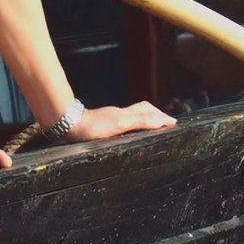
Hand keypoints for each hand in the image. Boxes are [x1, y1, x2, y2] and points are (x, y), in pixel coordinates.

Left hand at [62, 101, 176, 143]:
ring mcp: (112, 119)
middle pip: (143, 110)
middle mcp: (121, 115)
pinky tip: (131, 132)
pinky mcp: (104, 125)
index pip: (149, 112)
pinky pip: (125, 122)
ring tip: (155, 127)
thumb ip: (141, 121)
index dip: (162, 117)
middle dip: (157, 115)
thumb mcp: (120, 124)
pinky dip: (135, 124)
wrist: (68, 125)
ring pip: (134, 115)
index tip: (175, 123)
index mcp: (127, 114)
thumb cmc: (92, 127)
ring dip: (146, 119)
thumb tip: (163, 120)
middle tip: (167, 123)